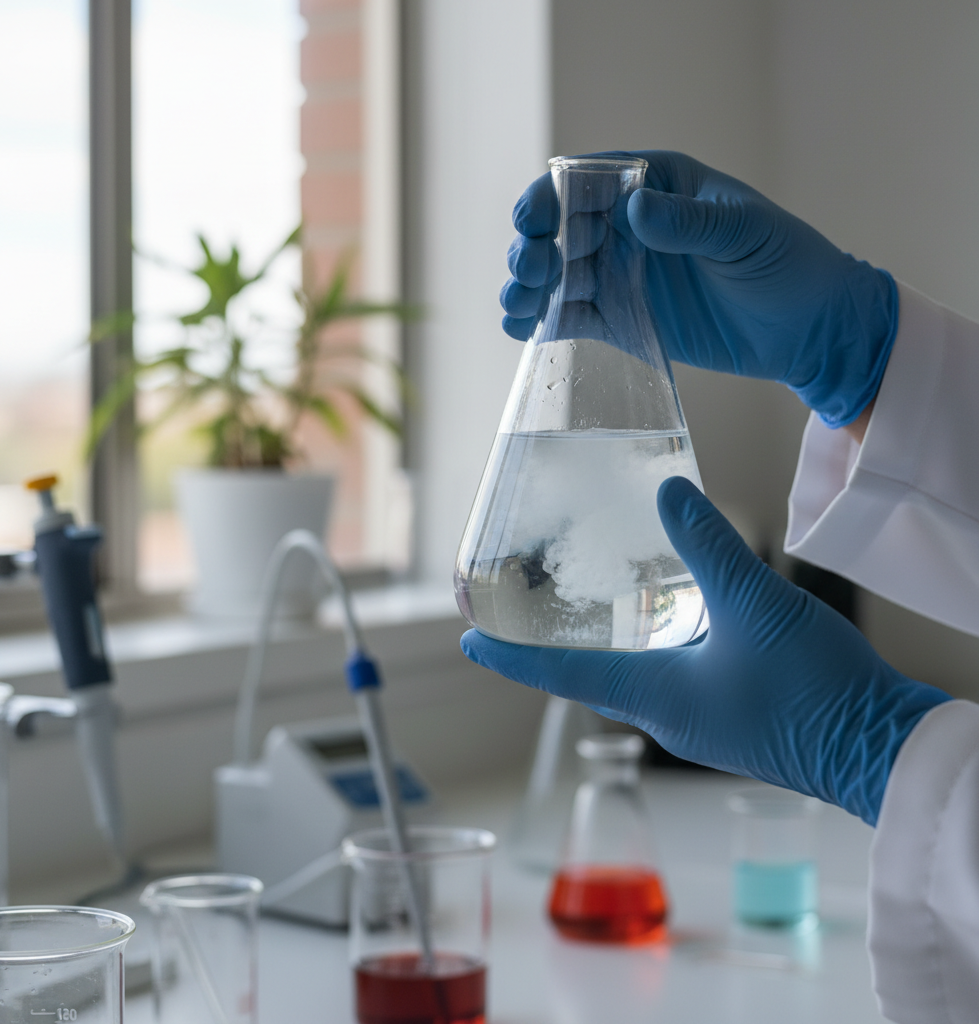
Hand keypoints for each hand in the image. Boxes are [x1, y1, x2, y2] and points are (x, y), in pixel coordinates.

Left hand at [461, 477, 948, 824]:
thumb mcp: (754, 603)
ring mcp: (701, 721)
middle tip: (525, 620)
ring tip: (587, 613)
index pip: (563, 676)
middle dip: (553, 653)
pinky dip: (653, 652)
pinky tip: (672, 622)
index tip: (469, 642)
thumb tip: (668, 494)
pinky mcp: (732, 716)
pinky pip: (674, 682)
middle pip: (593, 679)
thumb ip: (708, 546)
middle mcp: (669, 715)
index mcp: (658, 696)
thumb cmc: (815, 689)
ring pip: (635, 680)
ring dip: (605, 651)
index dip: (512, 658)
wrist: (881, 749)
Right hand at [501, 151, 897, 427]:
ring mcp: (622, 274)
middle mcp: (629, 227)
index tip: (532, 221)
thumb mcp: (745, 233)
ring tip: (516, 304)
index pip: (589, 179)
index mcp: (657, 186)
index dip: (551, 196)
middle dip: (532, 246)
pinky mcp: (622, 319)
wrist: (808, 329)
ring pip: (555, 274)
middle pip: (559, 228)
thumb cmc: (787, 263)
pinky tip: (523, 329)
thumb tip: (633, 208)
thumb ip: (689, 222)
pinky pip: (570, 316)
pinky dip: (542, 322)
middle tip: (529, 270)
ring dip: (527, 286)